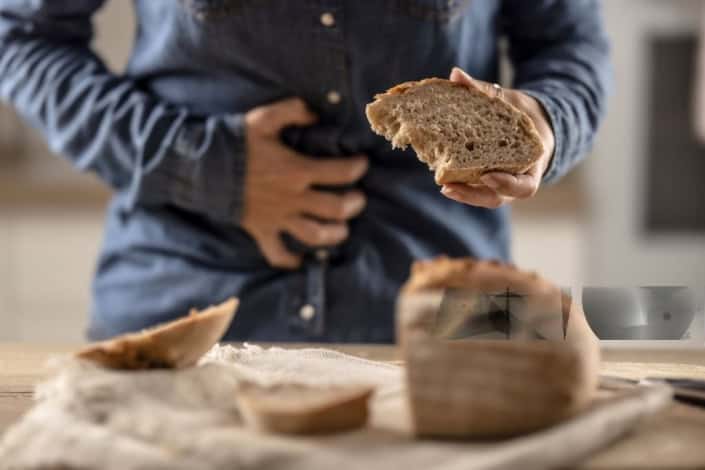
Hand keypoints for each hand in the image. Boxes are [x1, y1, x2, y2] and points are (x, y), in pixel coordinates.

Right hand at [242, 98, 368, 268]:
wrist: (199, 167)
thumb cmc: (234, 141)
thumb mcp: (264, 118)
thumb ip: (293, 111)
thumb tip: (315, 114)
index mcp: (297, 170)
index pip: (341, 173)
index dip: (357, 168)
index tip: (362, 163)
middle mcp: (292, 198)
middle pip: (336, 209)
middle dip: (354, 204)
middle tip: (357, 198)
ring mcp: (278, 217)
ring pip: (315, 235)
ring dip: (334, 234)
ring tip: (342, 228)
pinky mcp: (261, 230)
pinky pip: (277, 253)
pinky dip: (290, 260)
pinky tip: (300, 260)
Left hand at [440, 67, 555, 208]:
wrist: (530, 125)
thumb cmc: (522, 114)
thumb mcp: (510, 101)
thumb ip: (484, 91)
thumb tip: (455, 74)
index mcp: (532, 164)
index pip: (524, 186)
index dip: (507, 183)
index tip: (486, 175)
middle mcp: (516, 179)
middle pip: (496, 198)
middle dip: (473, 195)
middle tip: (448, 187)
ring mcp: (500, 183)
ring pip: (483, 196)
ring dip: (463, 193)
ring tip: (443, 186)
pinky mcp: (485, 180)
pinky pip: (474, 186)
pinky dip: (459, 181)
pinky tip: (440, 173)